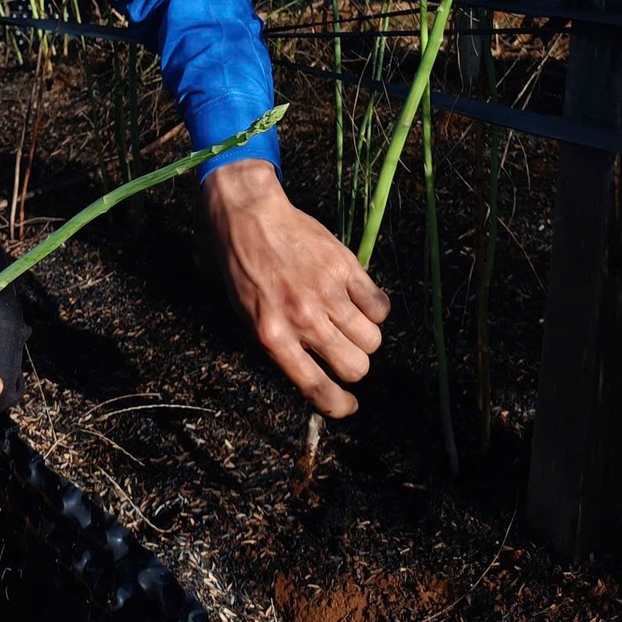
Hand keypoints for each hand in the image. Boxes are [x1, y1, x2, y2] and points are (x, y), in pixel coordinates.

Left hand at [203, 159, 389, 416]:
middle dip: (353, 366)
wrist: (248, 216)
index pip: (317, 387)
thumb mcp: (245, 315)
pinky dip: (374, 308)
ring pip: (372, 339)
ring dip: (365, 336)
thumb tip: (309, 374)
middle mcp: (304, 319)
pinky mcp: (346, 267)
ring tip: (348, 320)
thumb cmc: (242, 267)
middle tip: (343, 351)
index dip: (338, 404)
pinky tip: (357, 298)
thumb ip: (277, 345)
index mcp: (274, 336)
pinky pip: (379, 305)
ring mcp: (328, 293)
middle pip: (356, 366)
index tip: (347, 405)